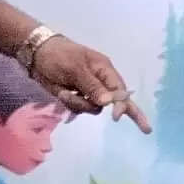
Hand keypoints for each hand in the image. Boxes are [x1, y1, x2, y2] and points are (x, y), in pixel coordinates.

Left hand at [29, 32, 149, 127]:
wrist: (36, 54)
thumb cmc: (59, 56)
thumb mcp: (75, 68)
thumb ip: (92, 86)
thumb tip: (109, 102)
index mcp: (104, 70)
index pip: (119, 90)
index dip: (121, 104)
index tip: (115, 116)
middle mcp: (101, 82)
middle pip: (118, 101)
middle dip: (129, 113)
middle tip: (147, 129)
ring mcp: (89, 91)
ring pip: (93, 108)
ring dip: (79, 104)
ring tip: (63, 92)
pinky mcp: (77, 98)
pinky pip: (80, 109)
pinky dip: (71, 104)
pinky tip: (61, 93)